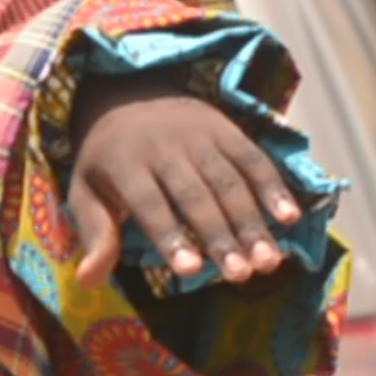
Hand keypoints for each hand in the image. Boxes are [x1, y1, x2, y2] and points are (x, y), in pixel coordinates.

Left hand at [69, 80, 303, 289]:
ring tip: (268, 261)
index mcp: (125, 164)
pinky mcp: (227, 129)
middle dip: (220, 236)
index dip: (171, 236)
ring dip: (252, 222)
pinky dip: (273, 187)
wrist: (130, 94)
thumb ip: (94, 234)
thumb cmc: (107, 160)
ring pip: (230, 182)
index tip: (191, 270)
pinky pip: (253, 158)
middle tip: (241, 275)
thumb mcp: (86, 192)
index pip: (150, 204)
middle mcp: (165, 147)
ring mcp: (199, 136)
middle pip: (196, 196)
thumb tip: (86, 282)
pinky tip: (289, 217)